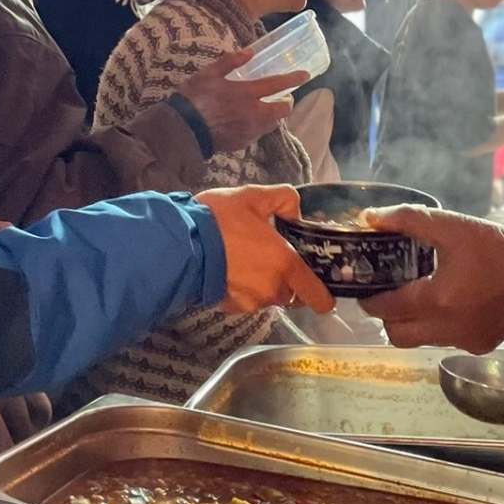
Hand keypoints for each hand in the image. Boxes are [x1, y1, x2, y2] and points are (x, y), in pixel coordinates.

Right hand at [176, 50, 310, 153]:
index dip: (293, 79)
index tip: (305, 75)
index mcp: (246, 93)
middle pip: (281, 111)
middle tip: (282, 98)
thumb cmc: (193, 98)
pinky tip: (247, 122)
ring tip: (264, 110)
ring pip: (271, 124)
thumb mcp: (209, 73)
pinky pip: (257, 134)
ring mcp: (248, 131)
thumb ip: (230, 61)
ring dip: (273, 116)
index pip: (277, 84)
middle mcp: (253, 114)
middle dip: (286, 104)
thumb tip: (249, 52)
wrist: (182, 130)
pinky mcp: (241, 143)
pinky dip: (257, 127)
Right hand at [195, 185, 335, 314]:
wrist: (180, 244)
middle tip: (273, 259)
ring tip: (246, 261)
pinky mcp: (230, 307)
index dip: (323, 296)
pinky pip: (246, 300)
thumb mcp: (253, 196)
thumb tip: (296, 212)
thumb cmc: (219, 220)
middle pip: (291, 294)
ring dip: (264, 285)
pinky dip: (243, 289)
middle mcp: (272, 289)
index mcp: (285, 265)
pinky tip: (230, 271)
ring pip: (268, 297)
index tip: (322, 292)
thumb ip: (284, 199)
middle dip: (287, 281)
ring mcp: (250, 302)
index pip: (317, 296)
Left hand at [356, 206, 503, 352]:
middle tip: (390, 293)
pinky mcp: (479, 346)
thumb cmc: (496, 248)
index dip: (370, 297)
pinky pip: (445, 341)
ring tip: (418, 295)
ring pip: (420, 340)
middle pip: (397, 334)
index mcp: (436, 300)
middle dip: (387, 316)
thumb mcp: (452, 226)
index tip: (366, 285)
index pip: (385, 308)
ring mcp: (463, 342)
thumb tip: (369, 216)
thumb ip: (407, 220)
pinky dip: (438, 326)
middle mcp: (446, 329)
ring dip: (412, 322)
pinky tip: (449, 303)